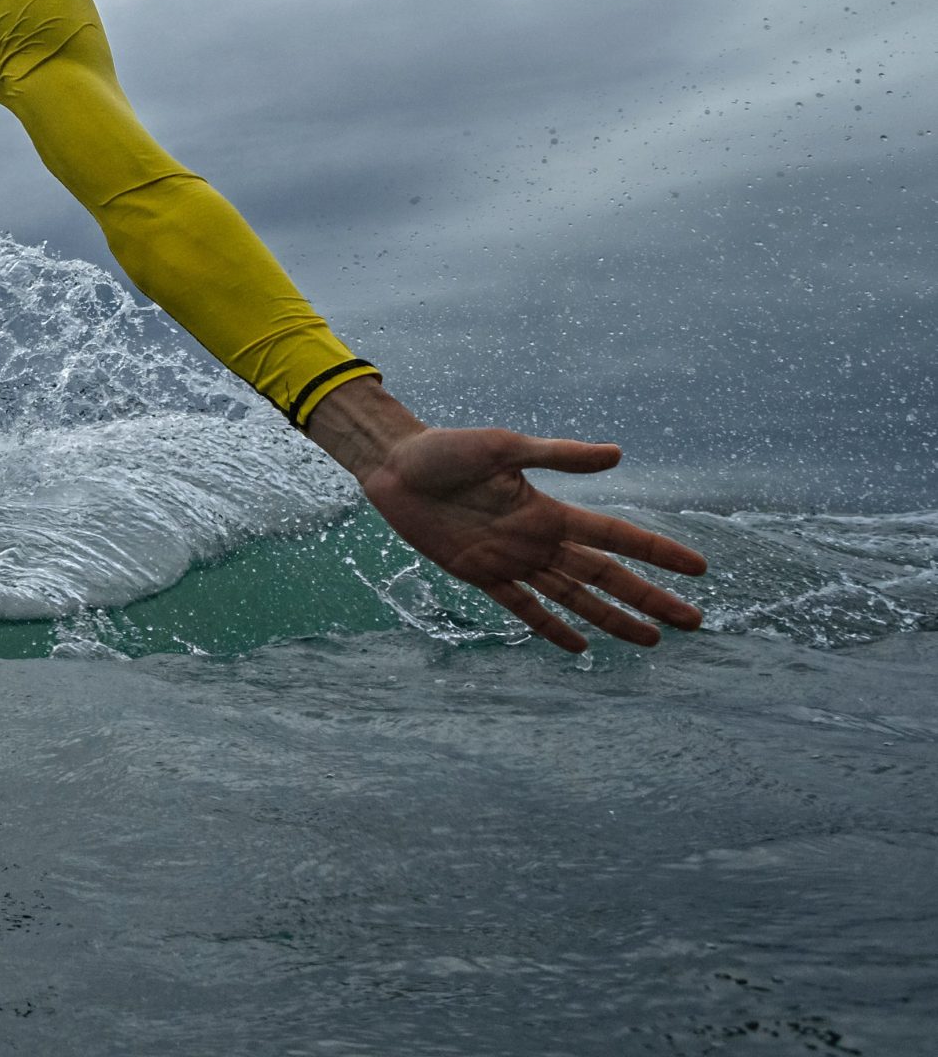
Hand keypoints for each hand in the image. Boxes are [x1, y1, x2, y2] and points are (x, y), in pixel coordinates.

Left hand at [307, 378, 707, 651]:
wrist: (395, 465)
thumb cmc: (446, 448)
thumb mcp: (503, 447)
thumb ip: (558, 455)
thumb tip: (617, 454)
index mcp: (548, 510)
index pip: (615, 536)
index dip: (657, 551)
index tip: (699, 568)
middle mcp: (538, 540)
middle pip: (605, 576)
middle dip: (648, 599)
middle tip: (692, 622)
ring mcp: (511, 561)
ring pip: (574, 598)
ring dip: (612, 619)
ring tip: (651, 641)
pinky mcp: (480, 575)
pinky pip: (523, 608)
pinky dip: (551, 628)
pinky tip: (580, 647)